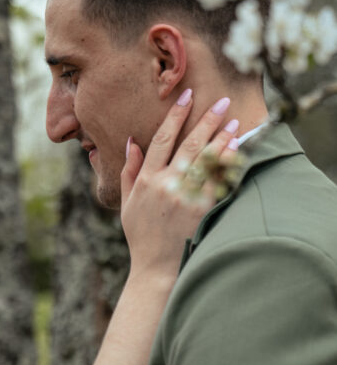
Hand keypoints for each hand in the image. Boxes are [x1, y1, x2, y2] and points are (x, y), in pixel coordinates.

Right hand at [120, 92, 237, 278]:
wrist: (157, 268)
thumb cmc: (141, 235)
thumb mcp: (126, 203)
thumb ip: (129, 171)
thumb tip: (132, 141)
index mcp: (146, 180)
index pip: (161, 139)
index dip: (176, 115)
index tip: (188, 96)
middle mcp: (166, 185)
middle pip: (190, 144)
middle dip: (207, 119)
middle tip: (223, 101)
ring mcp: (186, 197)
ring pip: (208, 160)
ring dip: (223, 138)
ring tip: (235, 122)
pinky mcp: (203, 210)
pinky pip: (219, 181)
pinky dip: (228, 164)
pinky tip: (237, 151)